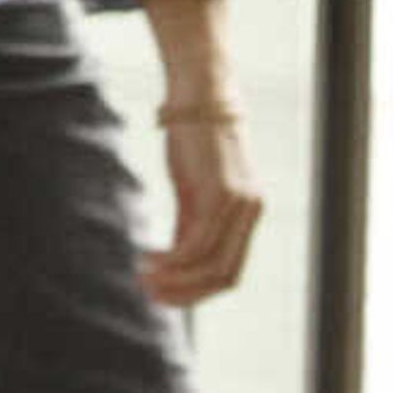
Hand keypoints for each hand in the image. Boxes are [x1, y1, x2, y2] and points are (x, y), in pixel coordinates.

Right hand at [142, 111, 265, 307]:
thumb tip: (175, 258)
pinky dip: (171, 259)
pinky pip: (197, 242)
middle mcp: (250, 213)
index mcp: (247, 214)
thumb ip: (190, 220)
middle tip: (151, 296)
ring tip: (143, 279)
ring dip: (175, 280)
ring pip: (211, 265)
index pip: (229, 272)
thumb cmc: (192, 139)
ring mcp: (239, 205)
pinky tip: (147, 257)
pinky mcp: (220, 194)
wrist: (199, 95)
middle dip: (187, 294)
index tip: (163, 295)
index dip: (197, 291)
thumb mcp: (192, 186)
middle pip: (225, 277)